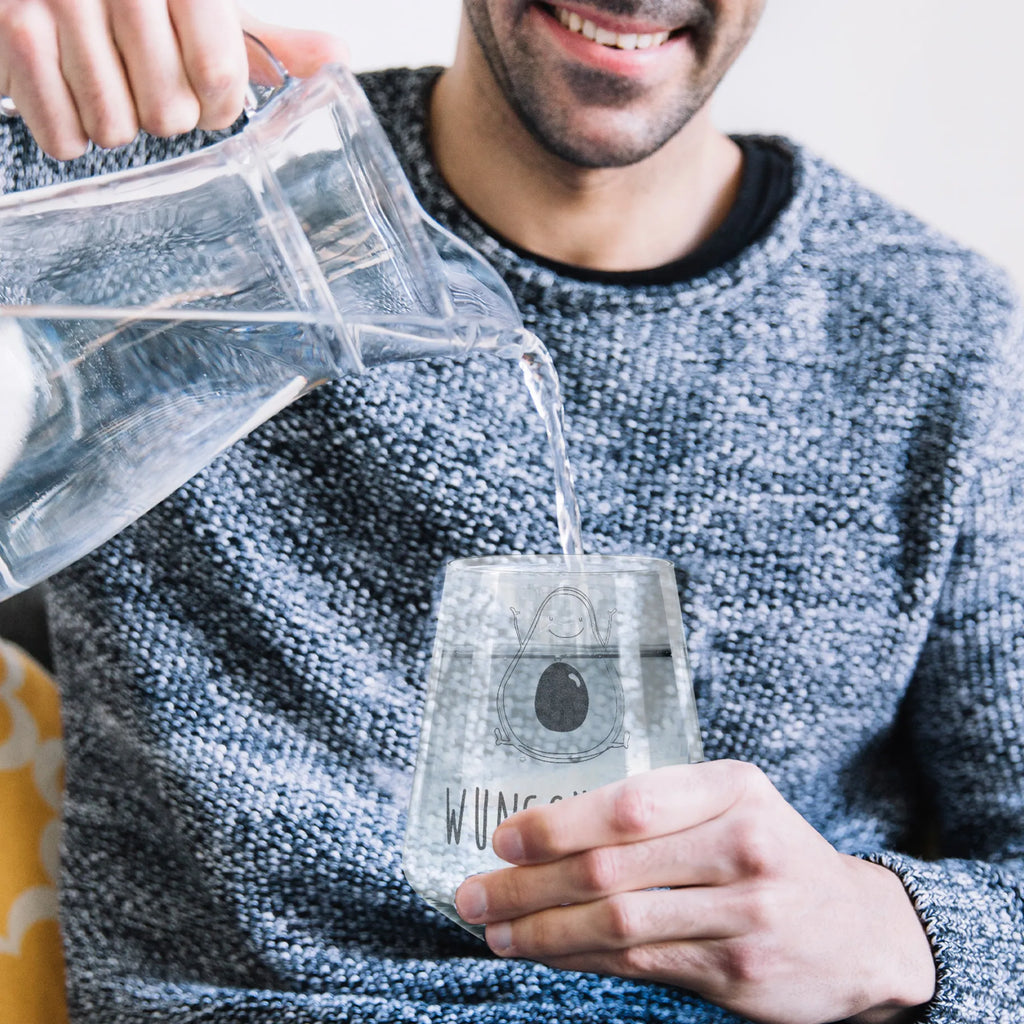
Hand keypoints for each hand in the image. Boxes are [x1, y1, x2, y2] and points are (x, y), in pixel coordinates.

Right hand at [0, 1, 347, 159]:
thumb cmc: (123, 1)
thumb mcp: (198, 8)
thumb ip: (264, 40)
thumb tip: (337, 62)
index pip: (220, 77)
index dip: (216, 105)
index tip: (206, 97)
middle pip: (169, 113)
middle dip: (162, 114)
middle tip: (142, 82)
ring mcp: (57, 1)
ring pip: (115, 128)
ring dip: (113, 122)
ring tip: (102, 81)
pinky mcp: (9, 30)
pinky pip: (62, 135)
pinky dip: (67, 130)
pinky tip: (67, 92)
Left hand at [455, 760, 935, 1023]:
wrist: (859, 931)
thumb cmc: (773, 852)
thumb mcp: (734, 804)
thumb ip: (661, 810)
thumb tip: (551, 828)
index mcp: (733, 789)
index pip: (631, 805)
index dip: (558, 824)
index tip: (505, 837)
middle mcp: (743, 847)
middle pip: (612, 869)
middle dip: (529, 884)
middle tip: (475, 893)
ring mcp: (745, 915)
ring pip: (618, 925)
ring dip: (543, 931)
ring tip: (495, 929)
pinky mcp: (738, 973)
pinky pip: (639, 965)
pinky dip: (580, 958)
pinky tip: (545, 952)